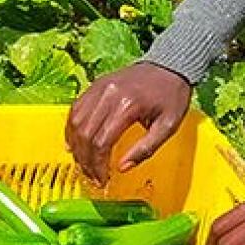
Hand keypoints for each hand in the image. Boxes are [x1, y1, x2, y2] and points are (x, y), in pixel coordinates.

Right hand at [65, 62, 191, 184]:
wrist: (169, 65)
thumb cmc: (171, 96)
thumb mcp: (168, 126)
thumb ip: (145, 149)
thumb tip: (122, 168)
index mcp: (128, 105)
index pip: (102, 141)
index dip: (98, 165)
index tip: (102, 179)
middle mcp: (108, 94)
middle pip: (85, 133)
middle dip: (85, 160)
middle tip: (92, 175)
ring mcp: (99, 87)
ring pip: (75, 121)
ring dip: (76, 146)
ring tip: (84, 163)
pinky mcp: (95, 84)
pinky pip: (76, 109)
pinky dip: (72, 128)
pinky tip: (76, 143)